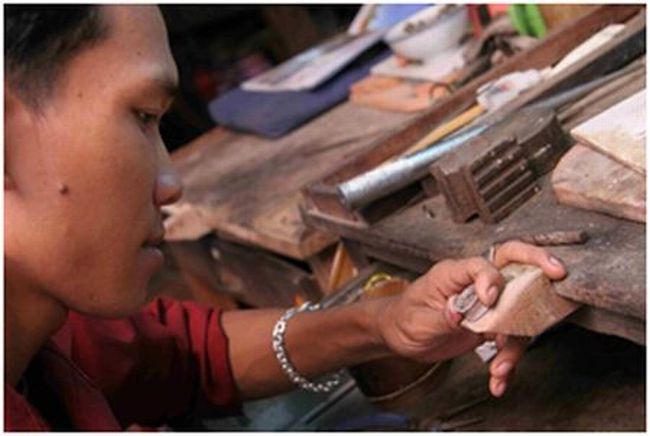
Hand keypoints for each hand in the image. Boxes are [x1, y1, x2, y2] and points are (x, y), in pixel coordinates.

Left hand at [375, 240, 566, 395]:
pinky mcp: (490, 325)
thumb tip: (462, 311)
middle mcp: (474, 284)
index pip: (482, 264)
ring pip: (518, 313)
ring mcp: (486, 303)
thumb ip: (444, 314)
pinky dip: (507, 361)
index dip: (491, 279)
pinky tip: (498, 379)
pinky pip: (509, 339)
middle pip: (513, 266)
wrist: (399, 336)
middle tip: (558, 273)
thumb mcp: (419, 319)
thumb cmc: (404, 318)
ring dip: (515, 343)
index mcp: (453, 273)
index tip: (489, 300)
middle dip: (538, 265)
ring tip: (501, 368)